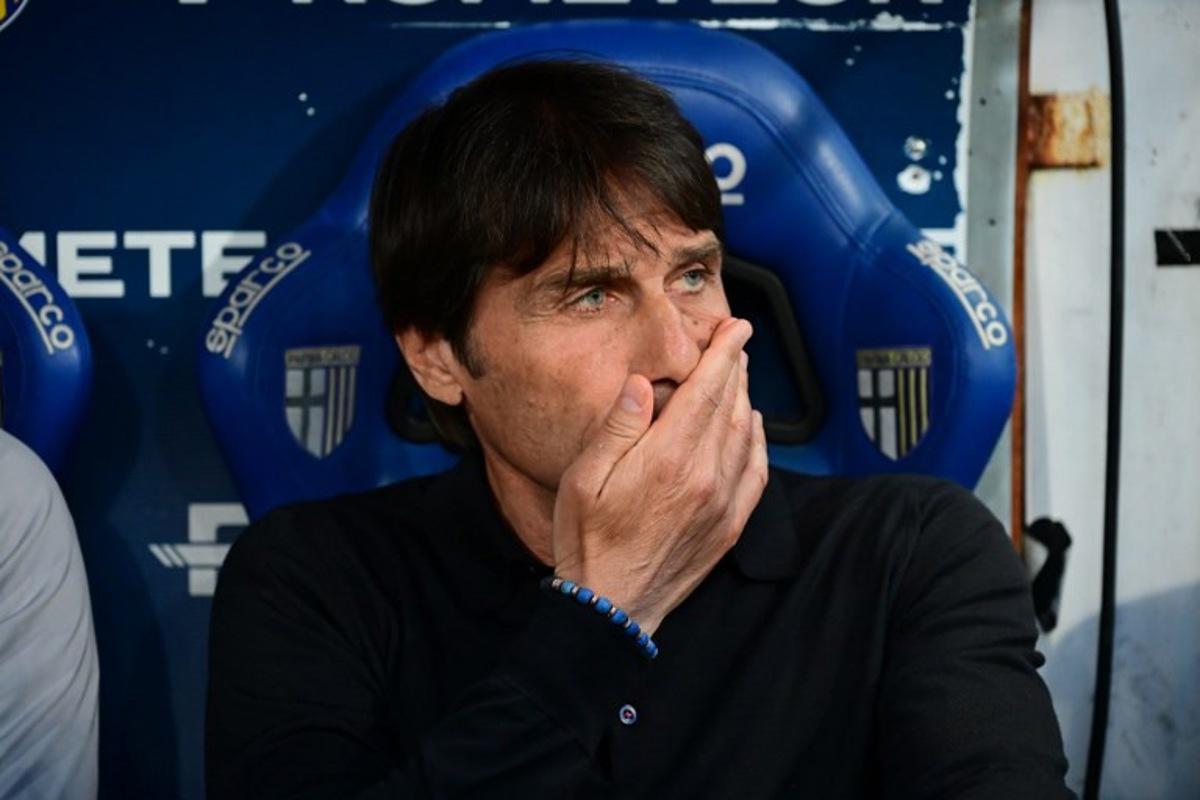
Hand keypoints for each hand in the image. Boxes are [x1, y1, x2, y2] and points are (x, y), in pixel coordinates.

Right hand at [551, 317, 768, 634]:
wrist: (611, 605)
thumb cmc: (588, 541)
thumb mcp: (586, 476)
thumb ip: (618, 425)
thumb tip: (642, 383)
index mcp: (670, 458)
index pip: (707, 390)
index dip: (724, 353)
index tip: (736, 328)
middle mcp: (706, 477)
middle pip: (731, 406)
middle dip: (736, 368)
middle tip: (736, 342)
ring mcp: (723, 503)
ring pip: (747, 435)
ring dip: (746, 399)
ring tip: (738, 376)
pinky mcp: (728, 525)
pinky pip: (757, 472)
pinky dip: (758, 442)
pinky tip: (751, 427)